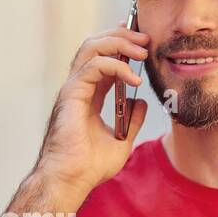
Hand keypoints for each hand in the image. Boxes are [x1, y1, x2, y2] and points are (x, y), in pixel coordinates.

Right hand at [33, 25, 149, 196]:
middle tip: (146, 40)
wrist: (72, 180)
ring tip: (142, 51)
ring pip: (92, 47)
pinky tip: (133, 79)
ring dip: (120, 43)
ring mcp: (73, 89)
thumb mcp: (121, 140)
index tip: (141, 40)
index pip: (102, 58)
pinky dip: (116, 66)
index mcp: (87, 96)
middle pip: (96, 45)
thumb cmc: (88, 167)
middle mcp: (78, 88)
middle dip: (122, 36)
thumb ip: (132, 119)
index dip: (120, 44)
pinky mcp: (71, 94)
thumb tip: (141, 103)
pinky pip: (94, 66)